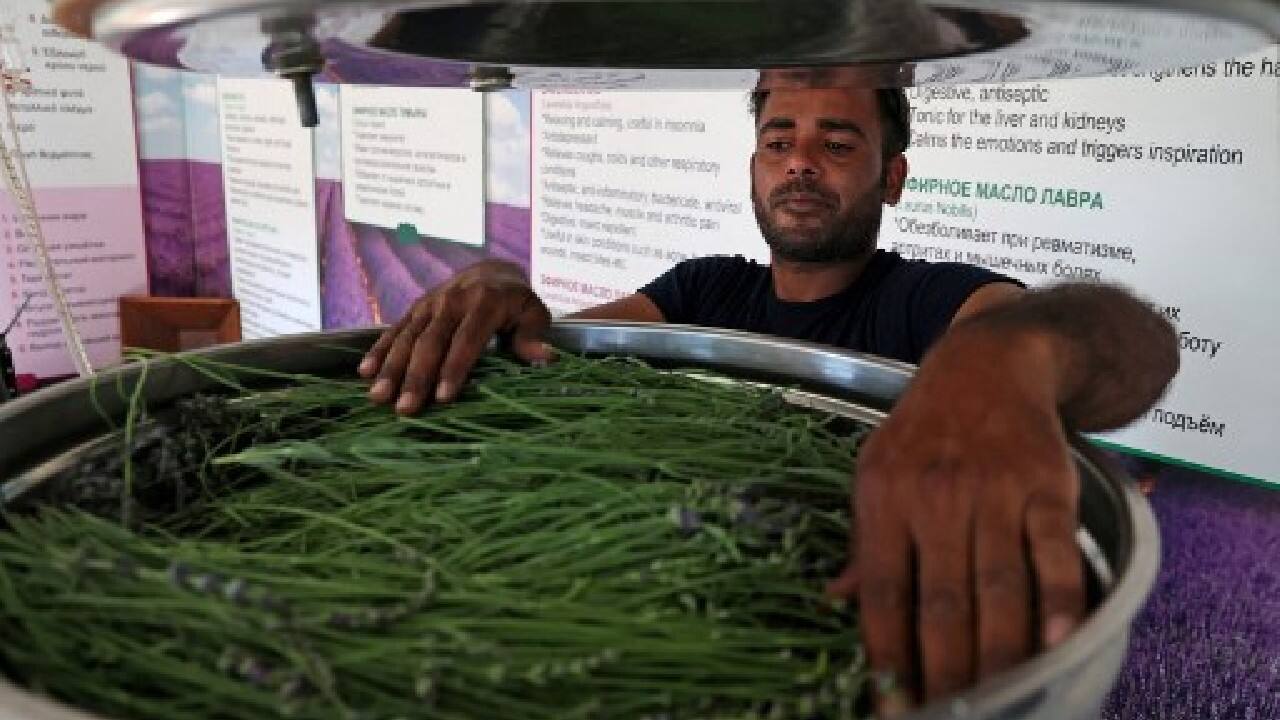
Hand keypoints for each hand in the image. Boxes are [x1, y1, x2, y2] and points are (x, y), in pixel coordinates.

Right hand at [358, 260, 552, 413]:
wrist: (491, 270)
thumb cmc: (516, 302)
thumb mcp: (534, 312)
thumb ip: (534, 335)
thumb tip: (544, 358)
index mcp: (485, 302)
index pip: (467, 339)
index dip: (454, 368)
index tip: (444, 397)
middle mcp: (453, 301)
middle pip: (431, 342)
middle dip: (417, 377)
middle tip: (405, 408)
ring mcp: (430, 304)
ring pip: (408, 337)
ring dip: (391, 368)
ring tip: (378, 397)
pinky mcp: (416, 308)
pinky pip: (395, 330)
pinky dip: (379, 351)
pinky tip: (365, 372)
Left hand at [828, 327, 1084, 709]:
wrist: (987, 363)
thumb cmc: (922, 432)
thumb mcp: (874, 474)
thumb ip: (863, 543)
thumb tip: (833, 603)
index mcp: (883, 499)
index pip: (883, 595)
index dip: (889, 659)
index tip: (895, 709)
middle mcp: (934, 496)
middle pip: (942, 604)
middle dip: (948, 674)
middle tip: (953, 718)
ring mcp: (993, 490)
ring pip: (997, 588)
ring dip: (1001, 655)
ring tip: (1002, 703)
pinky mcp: (1046, 484)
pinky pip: (1053, 551)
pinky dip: (1059, 600)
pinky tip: (1056, 644)